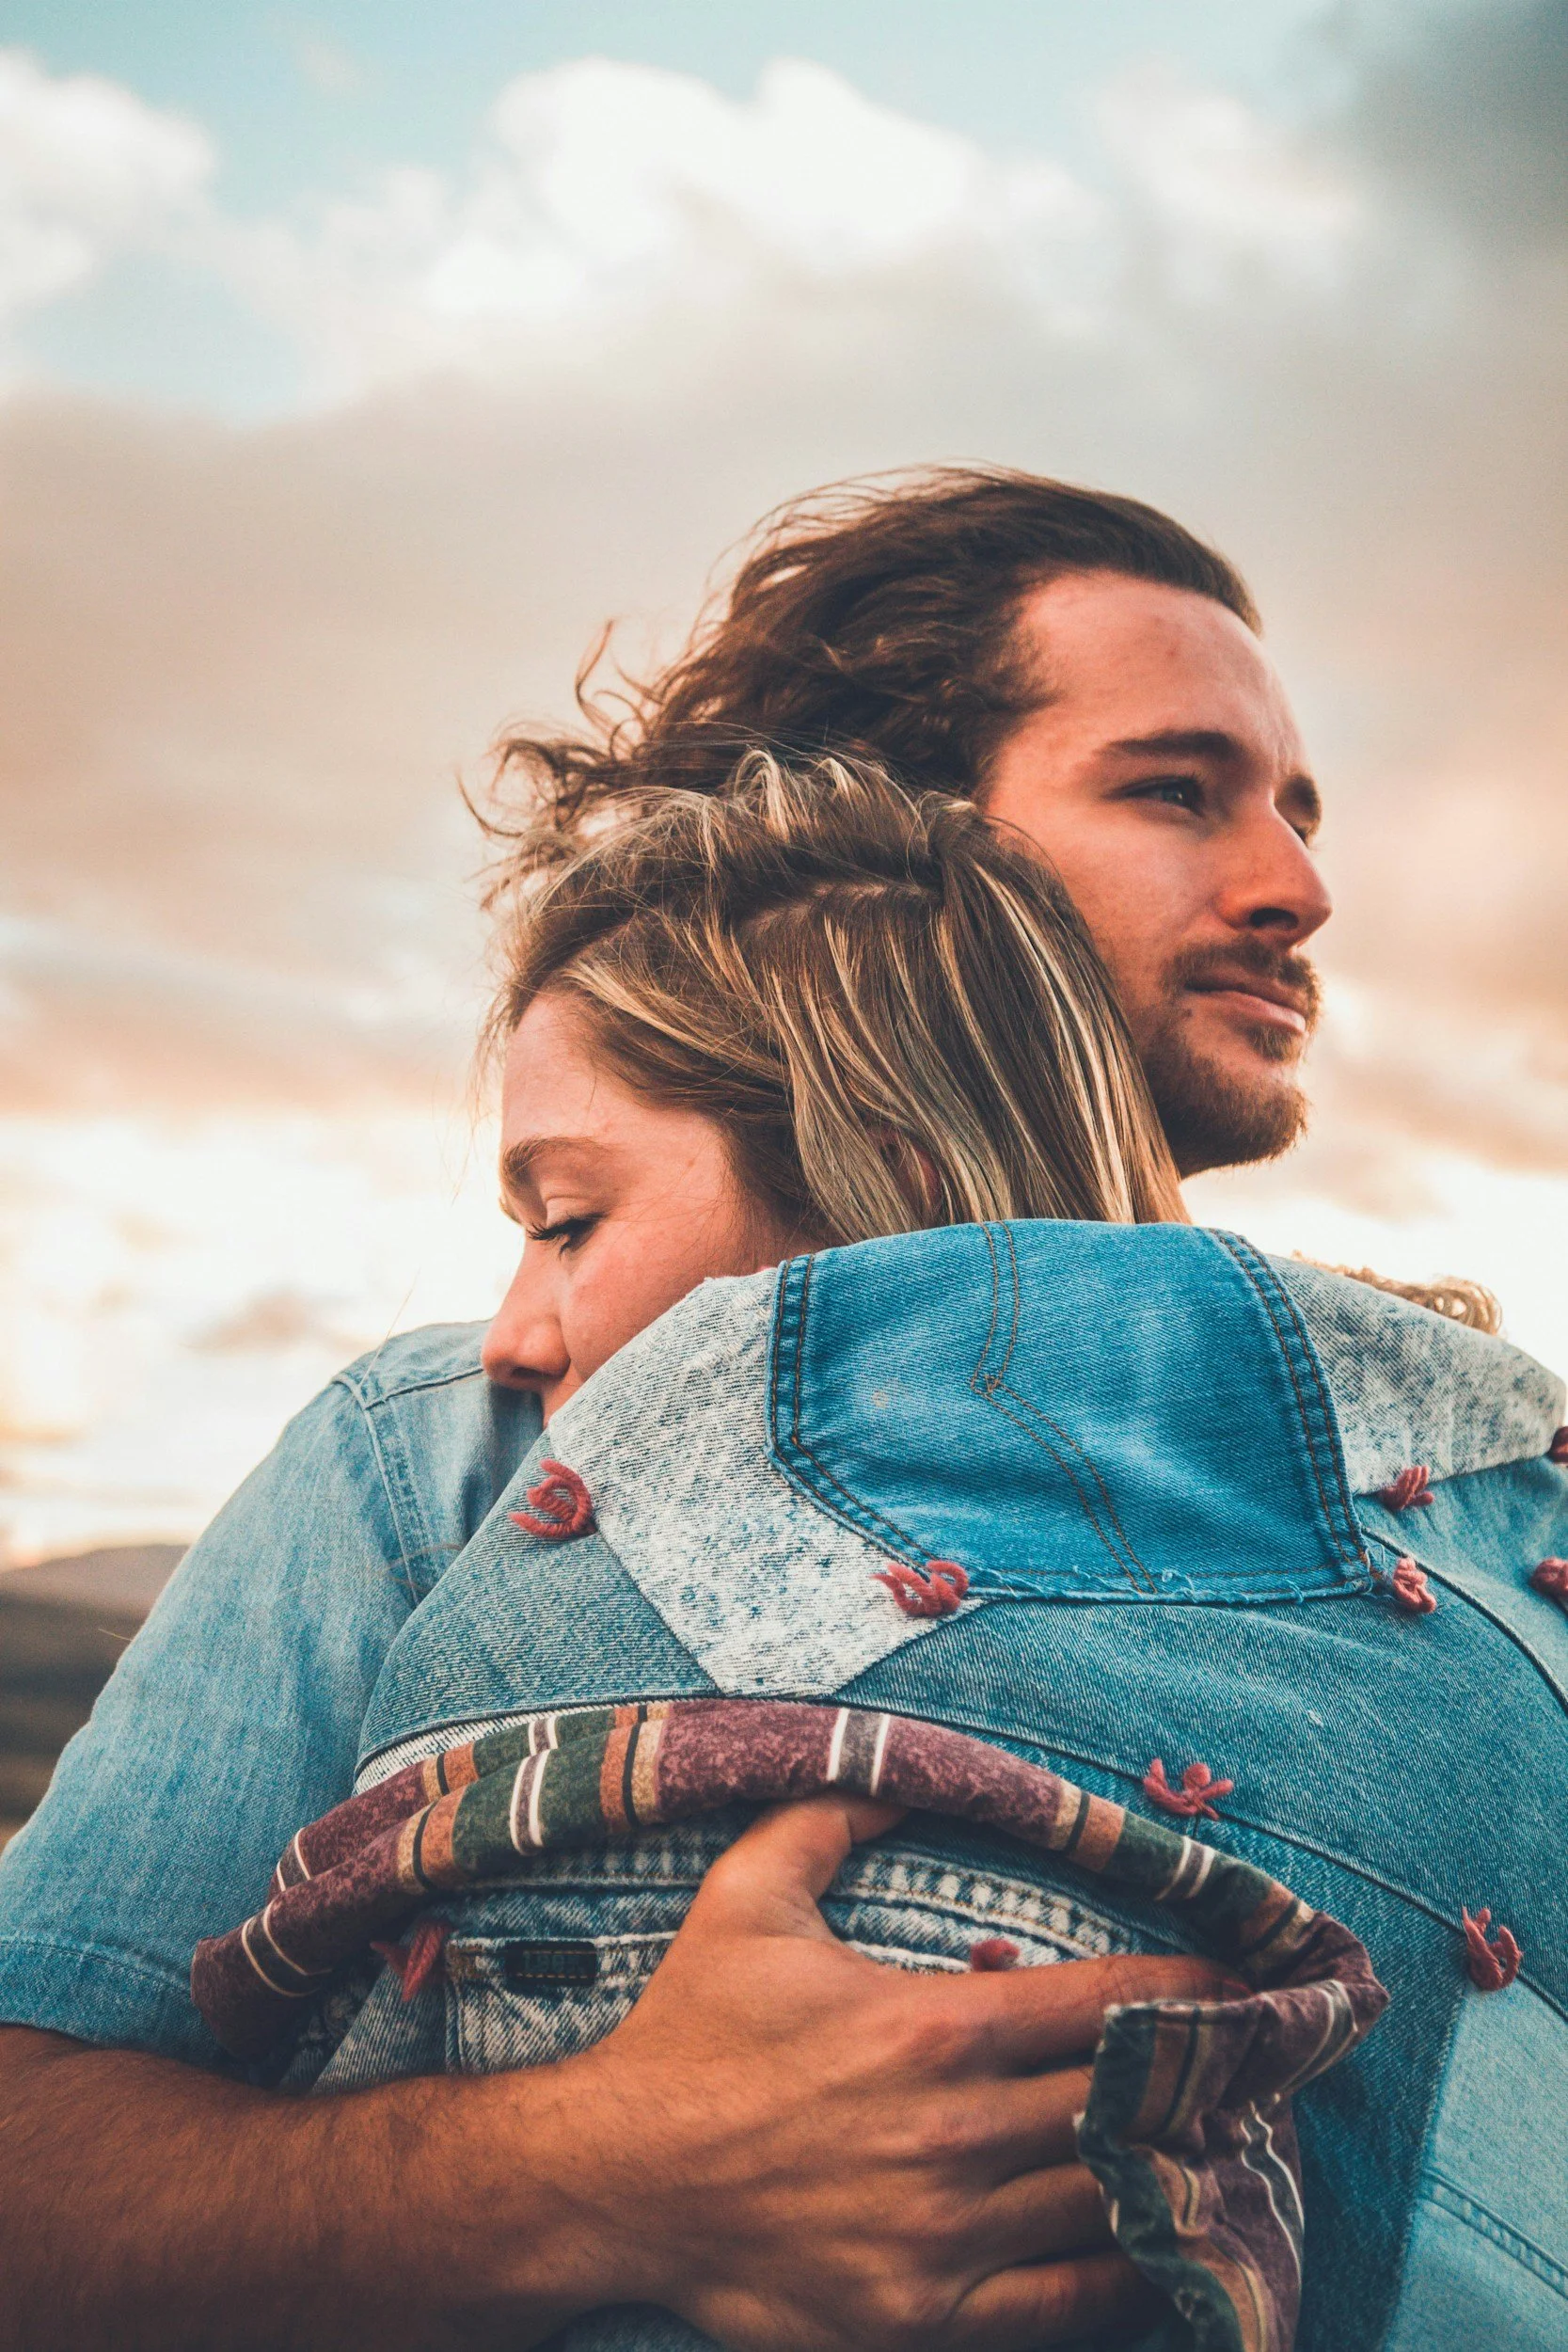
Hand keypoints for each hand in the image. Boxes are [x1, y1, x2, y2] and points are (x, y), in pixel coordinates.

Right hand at [539, 1796, 1237, 2350]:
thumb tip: (905, 1767)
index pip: (1106, 2005)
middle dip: (1211, 2081)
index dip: (1194, 1991)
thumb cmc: (690, 2031)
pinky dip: (1133, 2271)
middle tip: (1271, 2063)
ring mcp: (944, 2232)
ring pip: (1110, 2200)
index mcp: (930, 2026)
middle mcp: (954, 2132)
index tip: (1252, 1981)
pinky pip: (1066, 2299)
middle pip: (1129, 2105)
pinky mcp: (925, 2311)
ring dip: (1184, 2170)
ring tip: (1241, 2145)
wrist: (615, 2179)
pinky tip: (1173, 2244)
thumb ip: (831, 1815)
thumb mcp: (747, 1895)